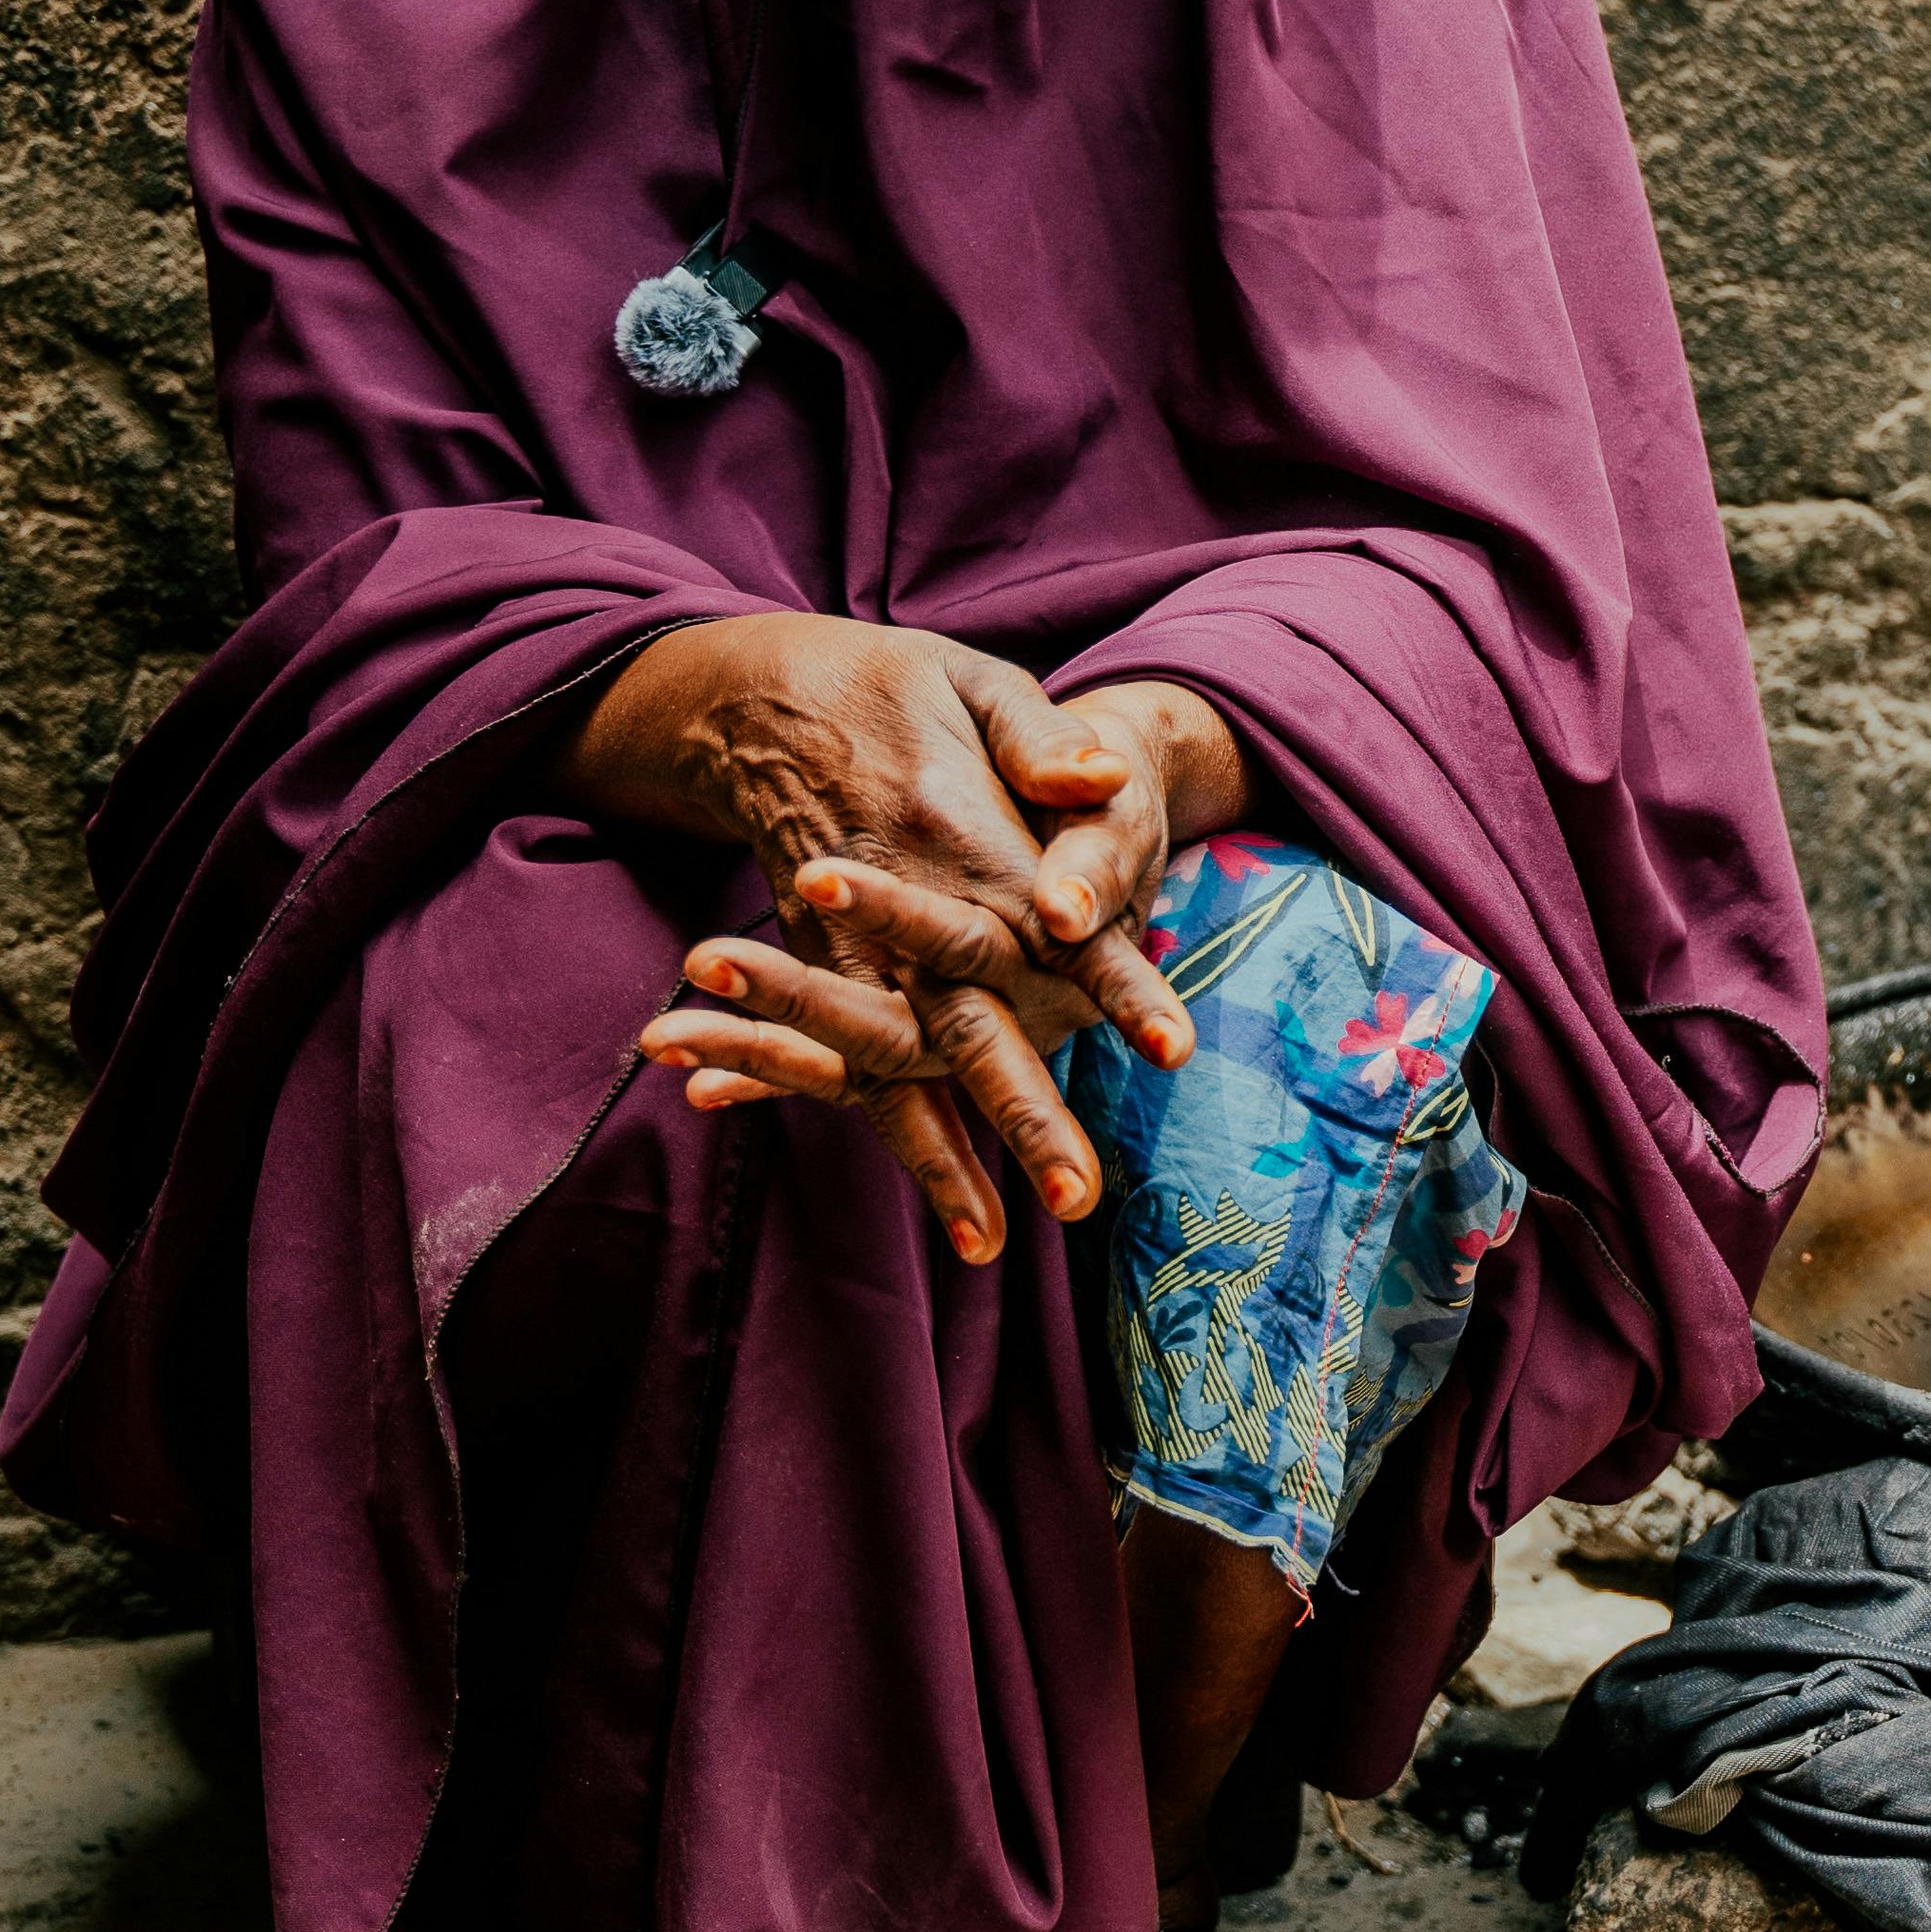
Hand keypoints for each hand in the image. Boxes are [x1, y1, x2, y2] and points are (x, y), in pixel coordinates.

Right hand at [556, 614, 1197, 1259]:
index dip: (1115, 984)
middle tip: (1082, 1198)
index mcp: (960, 839)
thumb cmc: (894, 690)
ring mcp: (857, 951)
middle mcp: (907, 911)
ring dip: (948, 1157)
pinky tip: (943, 1212)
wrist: (759, 702)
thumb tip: (1104, 781)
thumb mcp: (973, 685)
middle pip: (974, 1024)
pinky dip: (895, 1137)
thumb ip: (1040, 740)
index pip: (1055, 925)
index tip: (1171, 1048)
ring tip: (994, 1246)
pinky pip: (856, 1069)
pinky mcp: (825, 972)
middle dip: (1025, 1112)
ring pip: (907, 1068)